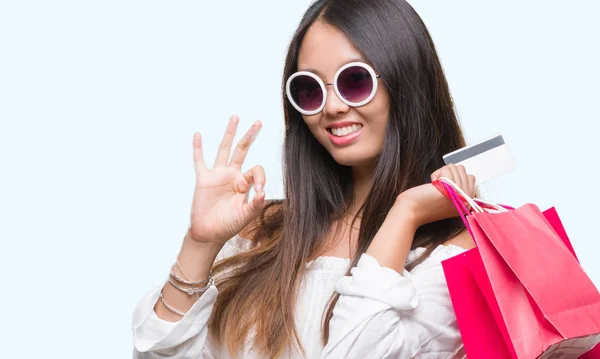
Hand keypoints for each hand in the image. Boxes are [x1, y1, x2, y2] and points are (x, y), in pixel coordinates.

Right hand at [187, 115, 266, 244]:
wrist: (208, 233)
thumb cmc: (228, 225)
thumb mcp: (245, 217)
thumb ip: (255, 205)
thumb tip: (263, 192)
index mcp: (245, 183)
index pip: (256, 170)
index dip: (261, 177)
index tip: (260, 191)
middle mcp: (232, 175)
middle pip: (242, 150)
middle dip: (250, 136)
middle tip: (259, 122)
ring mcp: (218, 175)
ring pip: (224, 149)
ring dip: (229, 133)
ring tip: (235, 117)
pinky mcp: (203, 179)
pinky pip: (200, 161)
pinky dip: (198, 148)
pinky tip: (198, 135)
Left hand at [395, 164, 475, 227]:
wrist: (412, 211)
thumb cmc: (426, 204)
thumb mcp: (449, 199)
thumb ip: (459, 189)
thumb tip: (462, 173)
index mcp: (467, 202)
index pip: (470, 177)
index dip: (454, 178)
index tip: (446, 188)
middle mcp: (467, 199)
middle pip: (462, 170)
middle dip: (447, 174)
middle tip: (439, 187)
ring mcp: (460, 193)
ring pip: (454, 167)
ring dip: (441, 174)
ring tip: (435, 187)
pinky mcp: (451, 188)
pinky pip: (446, 169)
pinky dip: (436, 174)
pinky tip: (432, 185)